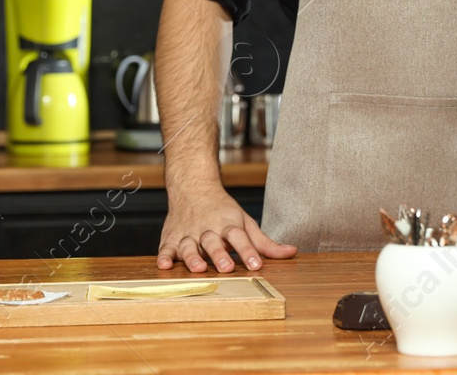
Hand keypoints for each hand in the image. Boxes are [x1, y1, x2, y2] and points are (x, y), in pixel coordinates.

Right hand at [156, 185, 296, 272]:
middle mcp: (208, 229)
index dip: (248, 252)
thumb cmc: (223, 211)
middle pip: (213, 241)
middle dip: (219, 255)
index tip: (256, 265)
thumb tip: (292, 252)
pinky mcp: (171, 238)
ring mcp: (189, 234)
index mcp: (228, 225)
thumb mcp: (245, 222)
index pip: (240, 237)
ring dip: (192, 257)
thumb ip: (265, 242)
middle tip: (226, 268)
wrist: (193, 187)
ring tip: (198, 269)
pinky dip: (164, 256)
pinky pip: (166, 248)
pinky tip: (165, 265)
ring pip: (189, 245)